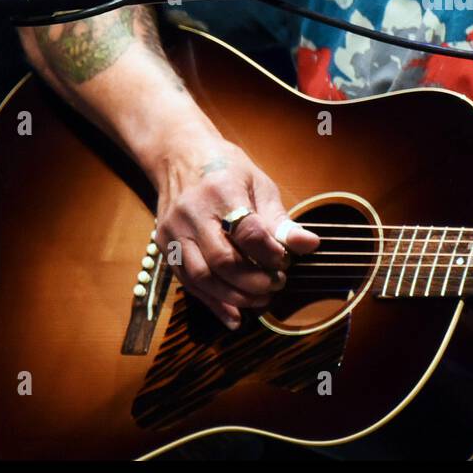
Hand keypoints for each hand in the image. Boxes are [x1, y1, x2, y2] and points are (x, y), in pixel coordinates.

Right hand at [152, 137, 319, 328]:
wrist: (179, 155)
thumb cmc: (226, 168)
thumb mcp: (259, 184)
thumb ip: (280, 220)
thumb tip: (309, 245)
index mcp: (221, 191)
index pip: (247, 232)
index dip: (270, 254)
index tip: (285, 260)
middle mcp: (192, 213)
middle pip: (223, 260)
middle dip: (254, 280)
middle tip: (277, 283)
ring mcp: (173, 232)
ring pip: (202, 277)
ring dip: (234, 296)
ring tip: (261, 299)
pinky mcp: (163, 247)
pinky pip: (187, 283)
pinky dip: (212, 303)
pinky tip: (234, 316)